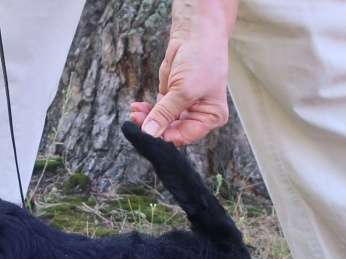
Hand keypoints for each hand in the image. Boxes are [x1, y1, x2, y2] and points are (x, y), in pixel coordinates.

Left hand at [130, 0, 236, 145]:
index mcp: (211, 117)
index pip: (186, 135)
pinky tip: (137, 107)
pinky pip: (157, 110)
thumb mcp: (183, 90)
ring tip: (135, 114)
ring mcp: (183, 107)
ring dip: (147, 120)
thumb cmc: (201, 60)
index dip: (167, 136)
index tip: (149, 133)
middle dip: (154, 127)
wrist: (196, 34)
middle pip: (172, 130)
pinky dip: (146, 110)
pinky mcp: (170, 98)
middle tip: (137, 122)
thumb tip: (149, 133)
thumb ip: (165, 113)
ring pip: (162, 122)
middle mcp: (198, 115)